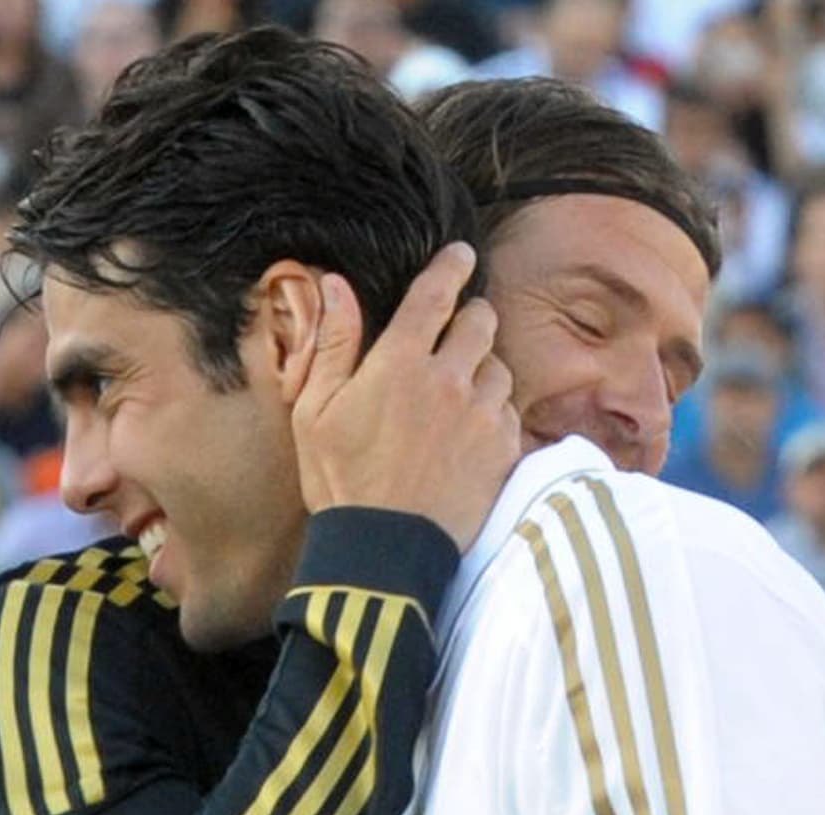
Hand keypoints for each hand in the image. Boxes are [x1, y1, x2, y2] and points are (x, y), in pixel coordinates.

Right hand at [292, 242, 519, 551]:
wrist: (384, 549)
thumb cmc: (340, 480)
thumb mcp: (315, 410)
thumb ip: (333, 343)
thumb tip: (338, 286)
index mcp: (400, 362)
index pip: (436, 294)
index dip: (451, 266)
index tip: (460, 255)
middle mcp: (451, 379)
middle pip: (481, 321)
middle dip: (470, 317)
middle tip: (454, 333)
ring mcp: (484, 415)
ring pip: (499, 366)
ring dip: (482, 369)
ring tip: (457, 393)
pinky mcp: (504, 449)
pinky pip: (510, 412)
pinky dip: (494, 412)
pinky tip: (469, 432)